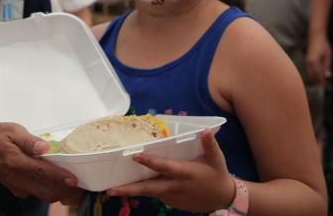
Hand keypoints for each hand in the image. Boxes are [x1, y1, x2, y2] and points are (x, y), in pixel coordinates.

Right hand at [0, 123, 82, 205]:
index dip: (58, 177)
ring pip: (44, 195)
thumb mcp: (13, 131)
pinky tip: (62, 185)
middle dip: (65, 190)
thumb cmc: (1, 138)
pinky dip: (53, 192)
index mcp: (15, 162)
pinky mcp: (20, 191)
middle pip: (45, 189)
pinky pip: (39, 195)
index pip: (40, 172)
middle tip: (82, 186)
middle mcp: (17, 179)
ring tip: (76, 187)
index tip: (74, 179)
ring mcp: (18, 187)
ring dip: (61, 193)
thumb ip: (29, 140)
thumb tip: (45, 146)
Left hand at [106, 130, 235, 213]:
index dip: (150, 162)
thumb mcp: (217, 159)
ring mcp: (172, 196)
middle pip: (149, 188)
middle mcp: (175, 186)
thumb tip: (206, 130)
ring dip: (132, 191)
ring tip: (113, 189)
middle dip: (130, 189)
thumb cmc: (217, 175)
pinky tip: (131, 185)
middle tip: (111, 190)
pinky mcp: (171, 202)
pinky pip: (155, 194)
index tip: (135, 156)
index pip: (164, 167)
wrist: (222, 199)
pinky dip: (144, 190)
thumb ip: (210, 145)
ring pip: (149, 193)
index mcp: (185, 173)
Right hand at [306, 33, 332, 85]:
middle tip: (327, 86)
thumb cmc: (323, 45)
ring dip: (316, 78)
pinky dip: (314, 74)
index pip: (318, 75)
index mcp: (314, 62)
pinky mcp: (307, 60)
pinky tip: (319, 75)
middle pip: (313, 76)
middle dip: (319, 82)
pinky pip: (310, 70)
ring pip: (311, 74)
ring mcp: (307, 62)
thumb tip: (328, 76)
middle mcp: (309, 63)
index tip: (328, 86)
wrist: (316, 37)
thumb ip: (327, 66)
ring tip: (324, 82)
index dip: (323, 82)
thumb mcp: (328, 56)